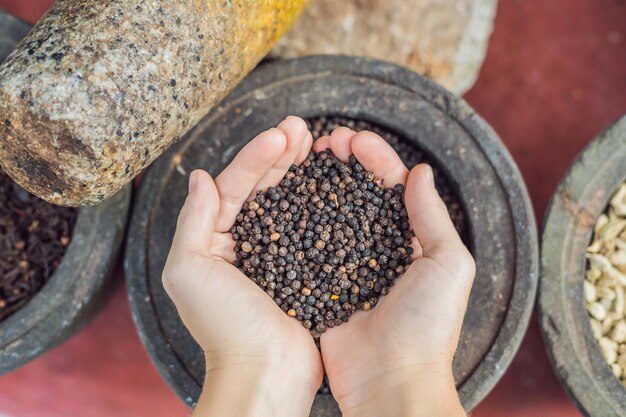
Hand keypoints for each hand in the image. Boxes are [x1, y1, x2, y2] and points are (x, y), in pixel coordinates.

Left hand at [162, 116, 321, 416]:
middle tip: (301, 128)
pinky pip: (310, 228)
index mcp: (213, 241)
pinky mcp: (303, 270)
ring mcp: (275, 256)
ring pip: (287, 202)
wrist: (265, 373)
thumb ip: (192, 220)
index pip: (233, 186)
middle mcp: (243, 244)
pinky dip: (318, 203)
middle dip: (280, 155)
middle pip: (262, 188)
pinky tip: (330, 182)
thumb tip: (197, 175)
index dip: (256, 156)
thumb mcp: (190, 270)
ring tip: (315, 142)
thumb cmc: (224, 327)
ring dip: (299, 171)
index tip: (281, 134)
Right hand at [314, 129, 474, 416]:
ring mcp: (348, 268)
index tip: (354, 139)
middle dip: (345, 164)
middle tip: (327, 141)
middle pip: (359, 195)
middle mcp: (379, 251)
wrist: (392, 381)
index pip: (394, 188)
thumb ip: (432, 217)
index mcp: (413, 242)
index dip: (376, 159)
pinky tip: (288, 199)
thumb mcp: (448, 265)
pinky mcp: (322, 287)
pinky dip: (300, 221)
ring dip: (321, 185)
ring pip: (331, 216)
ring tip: (305, 159)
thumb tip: (419, 172)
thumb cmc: (427, 326)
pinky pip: (309, 248)